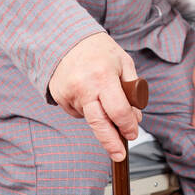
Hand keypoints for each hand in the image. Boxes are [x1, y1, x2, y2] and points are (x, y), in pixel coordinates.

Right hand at [48, 32, 142, 161]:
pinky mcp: (60, 98)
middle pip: (99, 125)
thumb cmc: (99, 51)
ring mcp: (69, 94)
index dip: (128, 126)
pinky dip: (87, 108)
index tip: (132, 133)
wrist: (64, 39)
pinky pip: (78, 112)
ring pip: (90, 118)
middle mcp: (84, 88)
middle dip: (111, 143)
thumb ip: (132, 90)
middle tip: (119, 155)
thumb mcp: (123, 62)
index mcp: (103, 77)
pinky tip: (86, 92)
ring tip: (99, 93)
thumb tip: (135, 118)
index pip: (119, 111)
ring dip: (100, 115)